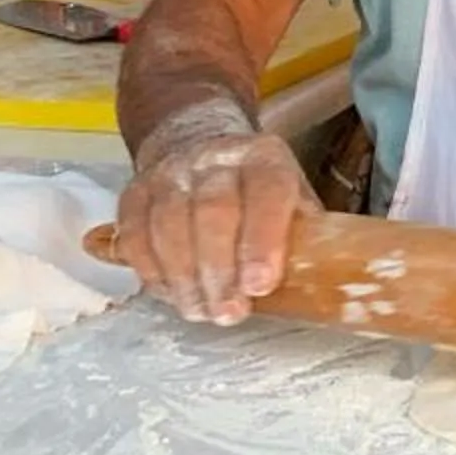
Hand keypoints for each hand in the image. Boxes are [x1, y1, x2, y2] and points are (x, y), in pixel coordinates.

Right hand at [113, 107, 316, 325]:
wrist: (196, 142)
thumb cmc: (256, 189)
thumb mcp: (291, 198)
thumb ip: (302, 234)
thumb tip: (320, 283)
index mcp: (265, 157)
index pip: (267, 191)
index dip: (263, 240)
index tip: (260, 286)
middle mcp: (216, 158)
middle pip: (213, 211)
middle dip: (220, 270)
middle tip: (228, 312)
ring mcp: (171, 174)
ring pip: (169, 225)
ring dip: (184, 278)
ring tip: (200, 311)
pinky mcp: (135, 193)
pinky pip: (135, 235)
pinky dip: (151, 271)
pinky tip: (171, 295)